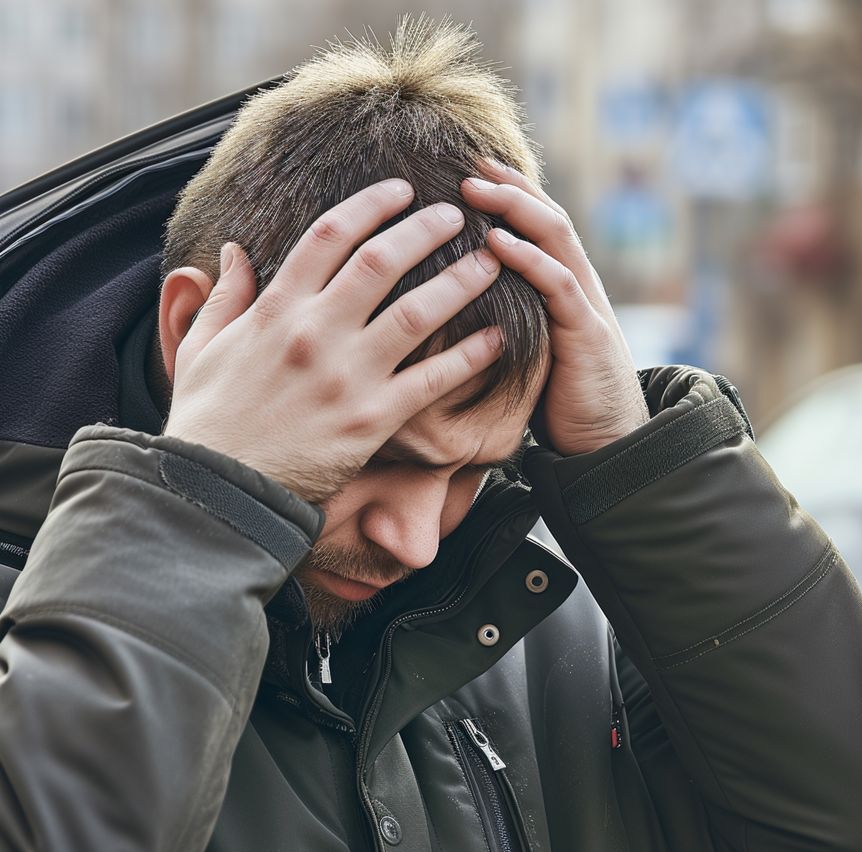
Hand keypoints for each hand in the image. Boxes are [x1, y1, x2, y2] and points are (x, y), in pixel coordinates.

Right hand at [164, 180, 505, 504]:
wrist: (219, 488)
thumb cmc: (209, 419)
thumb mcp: (202, 348)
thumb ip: (223, 297)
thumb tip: (233, 252)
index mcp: (276, 309)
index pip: (329, 237)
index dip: (370, 205)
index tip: (400, 190)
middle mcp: (315, 333)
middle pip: (381, 262)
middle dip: (424, 230)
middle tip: (458, 214)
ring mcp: (347, 375)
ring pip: (415, 313)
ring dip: (459, 283)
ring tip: (492, 262)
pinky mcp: (373, 418)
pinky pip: (432, 380)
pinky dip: (469, 356)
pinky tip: (498, 337)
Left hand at [461, 162, 649, 456]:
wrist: (609, 446)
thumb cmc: (562, 404)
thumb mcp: (530, 353)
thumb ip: (506, 321)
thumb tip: (452, 307)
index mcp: (564, 291)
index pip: (536, 227)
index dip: (507, 194)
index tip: (467, 170)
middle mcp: (580, 288)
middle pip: (547, 218)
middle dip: (508, 187)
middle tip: (467, 164)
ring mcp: (587, 308)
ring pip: (556, 239)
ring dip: (515, 208)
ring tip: (474, 188)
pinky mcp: (588, 334)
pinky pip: (559, 284)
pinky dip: (528, 258)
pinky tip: (497, 241)